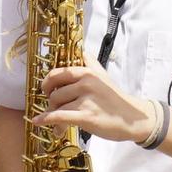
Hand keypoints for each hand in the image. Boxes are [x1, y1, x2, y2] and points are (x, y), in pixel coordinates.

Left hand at [36, 64, 159, 143]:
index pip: (58, 73)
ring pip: (56, 105)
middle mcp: (86, 83)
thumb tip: (78, 49)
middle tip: (52, 105)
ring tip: (57, 122)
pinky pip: (59, 117)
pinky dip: (46, 119)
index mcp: (88, 72)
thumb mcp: (103, 75)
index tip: (46, 88)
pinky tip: (38, 121)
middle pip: (55, 90)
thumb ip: (89, 62)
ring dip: (52, 114)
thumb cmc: (115, 98)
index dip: (48, 81)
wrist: (132, 118)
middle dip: (50, 99)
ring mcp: (86, 100)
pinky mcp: (86, 116)